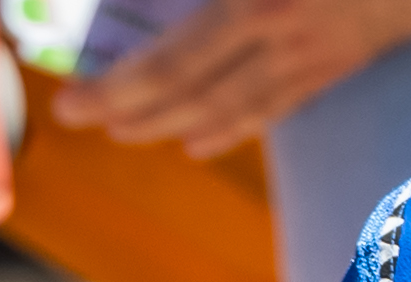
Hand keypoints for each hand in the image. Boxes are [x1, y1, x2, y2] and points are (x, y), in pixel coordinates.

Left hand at [51, 0, 410, 155]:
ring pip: (233, 107)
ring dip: (174, 124)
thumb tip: (173, 6)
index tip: (71, 104)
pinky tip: (202, 139)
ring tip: (129, 133)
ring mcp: (314, 55)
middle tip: (82, 120)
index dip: (118, 89)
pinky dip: (233, 126)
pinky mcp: (339, 60)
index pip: (171, 64)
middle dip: (132, 112)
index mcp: (255, 3)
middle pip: (193, 93)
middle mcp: (281, 38)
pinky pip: (277, 105)